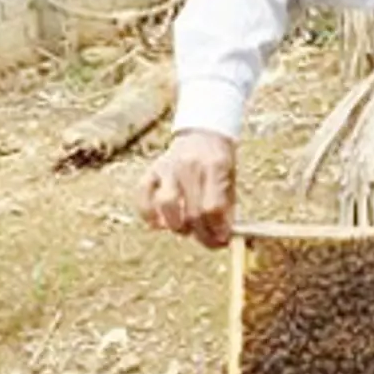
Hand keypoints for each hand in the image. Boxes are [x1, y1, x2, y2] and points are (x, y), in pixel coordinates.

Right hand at [139, 130, 237, 248]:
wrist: (203, 134)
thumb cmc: (218, 162)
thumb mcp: (230, 179)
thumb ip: (226, 207)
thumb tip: (221, 236)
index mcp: (214, 166)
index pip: (213, 207)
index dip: (217, 229)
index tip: (221, 239)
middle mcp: (189, 166)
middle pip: (192, 211)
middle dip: (201, 234)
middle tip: (207, 240)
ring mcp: (168, 167)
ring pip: (166, 205)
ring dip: (176, 225)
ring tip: (185, 229)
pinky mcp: (152, 170)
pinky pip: (143, 196)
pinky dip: (149, 214)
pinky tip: (159, 223)